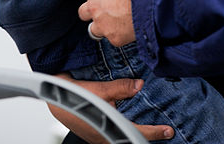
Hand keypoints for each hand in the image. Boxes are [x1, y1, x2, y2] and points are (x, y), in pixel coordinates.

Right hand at [48, 73, 173, 141]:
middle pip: (131, 138)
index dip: (155, 133)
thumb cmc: (74, 95)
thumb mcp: (100, 88)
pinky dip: (125, 127)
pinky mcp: (96, 132)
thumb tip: (139, 85)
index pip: (137, 133)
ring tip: (150, 126)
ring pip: (123, 136)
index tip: (169, 130)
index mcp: (109, 129)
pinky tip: (128, 119)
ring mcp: (100, 136)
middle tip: (164, 131)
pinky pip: (114, 132)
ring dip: (136, 131)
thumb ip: (121, 87)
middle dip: (148, 135)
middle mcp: (105, 137)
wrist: (55, 97)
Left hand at [78, 0, 146, 46]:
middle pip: (83, 12)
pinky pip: (114, 38)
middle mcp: (94, 7)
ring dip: (103, 26)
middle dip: (92, 12)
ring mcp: (102, 24)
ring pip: (94, 30)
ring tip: (118, 23)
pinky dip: (121, 35)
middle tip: (106, 10)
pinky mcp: (114, 38)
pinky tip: (131, 29)